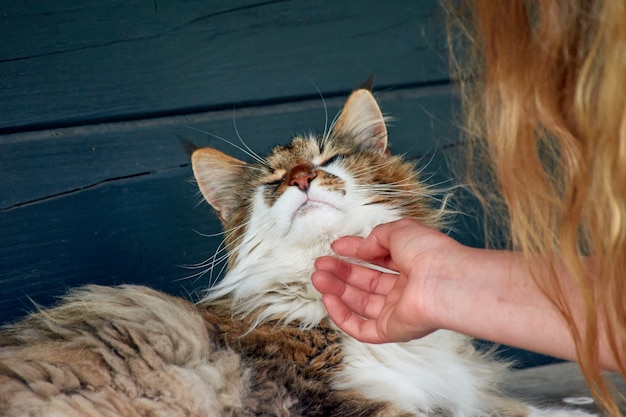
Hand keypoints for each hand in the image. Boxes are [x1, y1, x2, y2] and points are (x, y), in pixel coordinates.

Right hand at [312, 219, 464, 343]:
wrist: (444, 281)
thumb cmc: (429, 253)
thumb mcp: (400, 230)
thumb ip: (376, 237)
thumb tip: (360, 249)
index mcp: (410, 264)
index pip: (377, 259)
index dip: (355, 252)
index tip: (335, 246)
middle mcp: (404, 288)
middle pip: (365, 282)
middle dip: (341, 272)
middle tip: (320, 265)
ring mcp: (397, 310)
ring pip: (360, 303)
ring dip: (336, 290)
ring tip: (317, 277)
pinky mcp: (390, 330)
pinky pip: (361, 327)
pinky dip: (342, 316)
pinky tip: (328, 299)